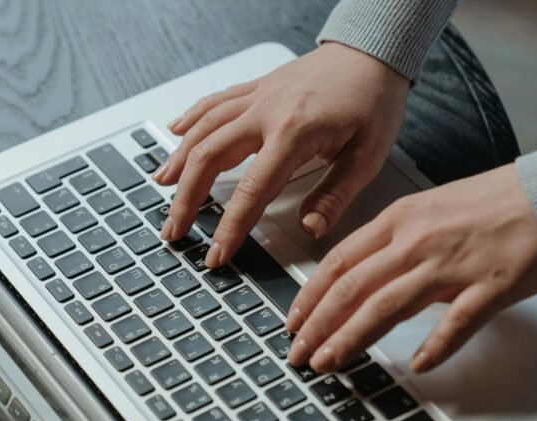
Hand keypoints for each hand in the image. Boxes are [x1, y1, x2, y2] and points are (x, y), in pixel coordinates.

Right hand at [154, 42, 409, 268]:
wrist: (372, 51)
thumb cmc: (374, 100)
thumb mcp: (367, 155)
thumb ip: (335, 195)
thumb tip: (311, 228)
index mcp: (294, 133)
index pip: (251, 190)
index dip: (230, 227)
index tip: (217, 253)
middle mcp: (266, 111)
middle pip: (209, 157)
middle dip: (186, 199)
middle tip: (174, 230)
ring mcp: (257, 97)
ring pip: (203, 129)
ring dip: (179, 161)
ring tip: (162, 189)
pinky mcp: (256, 88)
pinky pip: (213, 103)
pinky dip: (190, 120)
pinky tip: (174, 134)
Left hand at [285, 164, 536, 372]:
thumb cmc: (499, 202)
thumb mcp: (431, 209)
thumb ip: (396, 241)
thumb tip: (363, 275)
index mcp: (401, 220)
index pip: (339, 262)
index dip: (309, 296)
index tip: (292, 323)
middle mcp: (417, 241)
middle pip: (351, 287)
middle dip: (318, 326)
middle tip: (299, 355)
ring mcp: (453, 265)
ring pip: (386, 306)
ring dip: (351, 339)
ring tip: (330, 364)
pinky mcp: (490, 287)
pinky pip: (456, 323)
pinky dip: (434, 348)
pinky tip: (416, 368)